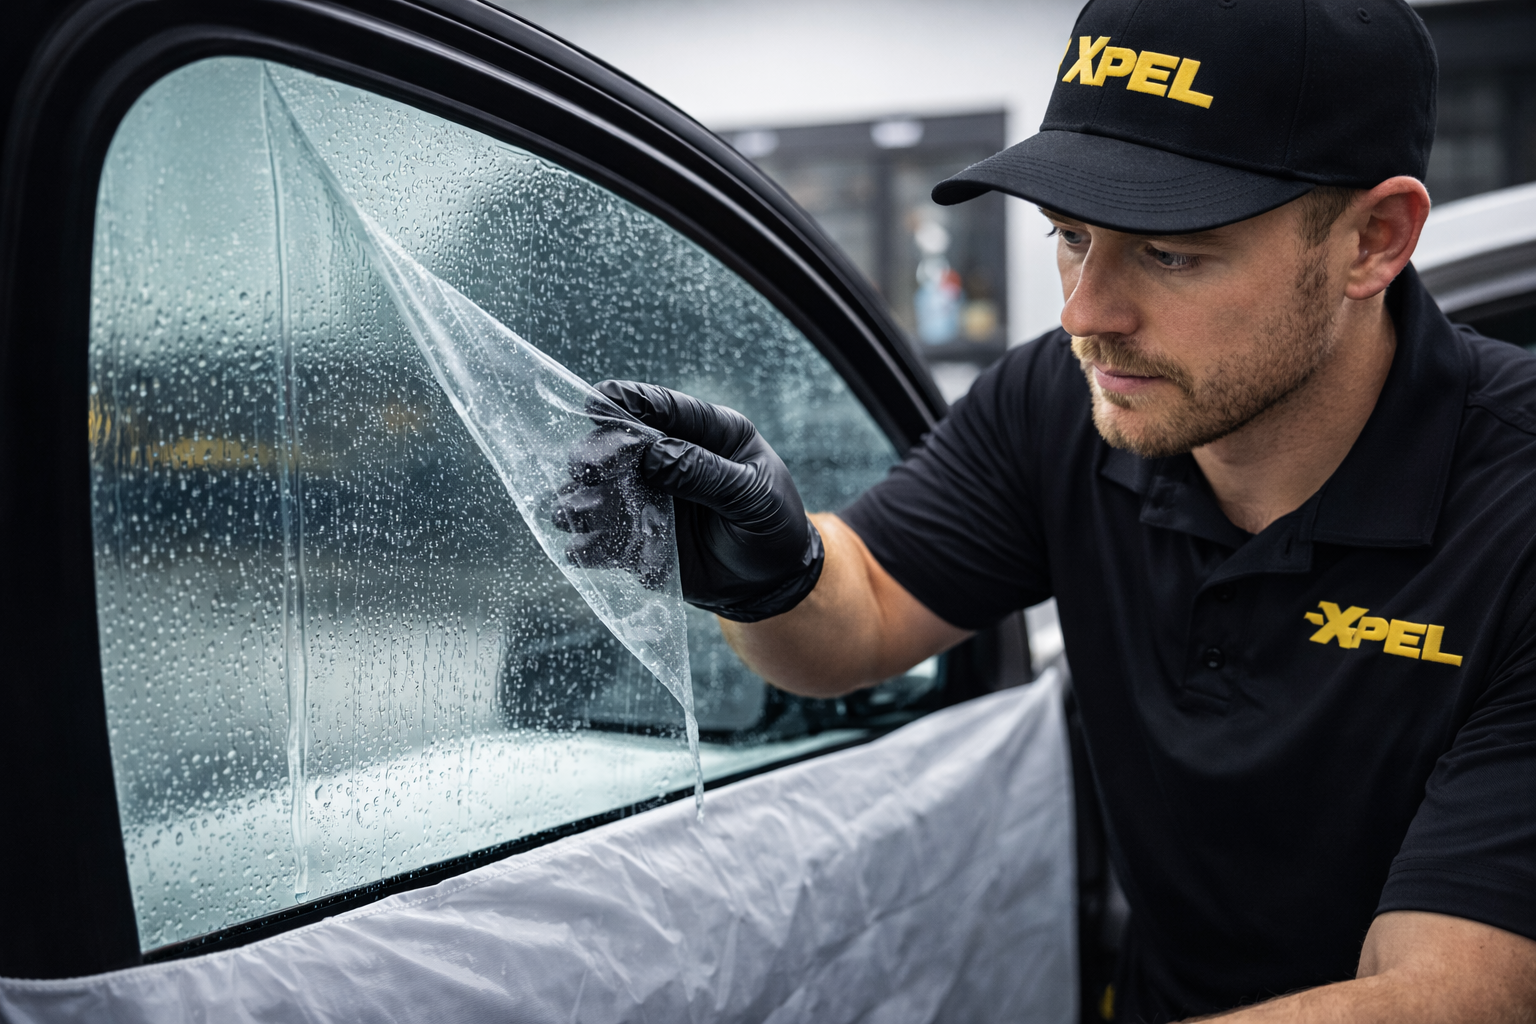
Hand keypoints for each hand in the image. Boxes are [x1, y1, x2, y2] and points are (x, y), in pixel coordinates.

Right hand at [560, 380, 822, 621]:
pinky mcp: (638, 538)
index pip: (663, 407)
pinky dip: (589, 543)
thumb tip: (652, 456)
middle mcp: (671, 459)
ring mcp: (650, 498)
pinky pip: (604, 538)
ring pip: (601, 490)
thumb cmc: (774, 527)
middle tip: (583, 469)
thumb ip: (706, 474)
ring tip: (574, 511)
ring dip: (582, 499)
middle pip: (619, 444)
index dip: (626, 400)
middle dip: (596, 454)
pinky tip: (582, 550)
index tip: (594, 402)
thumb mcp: (754, 498)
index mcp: (709, 434)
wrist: (772, 584)